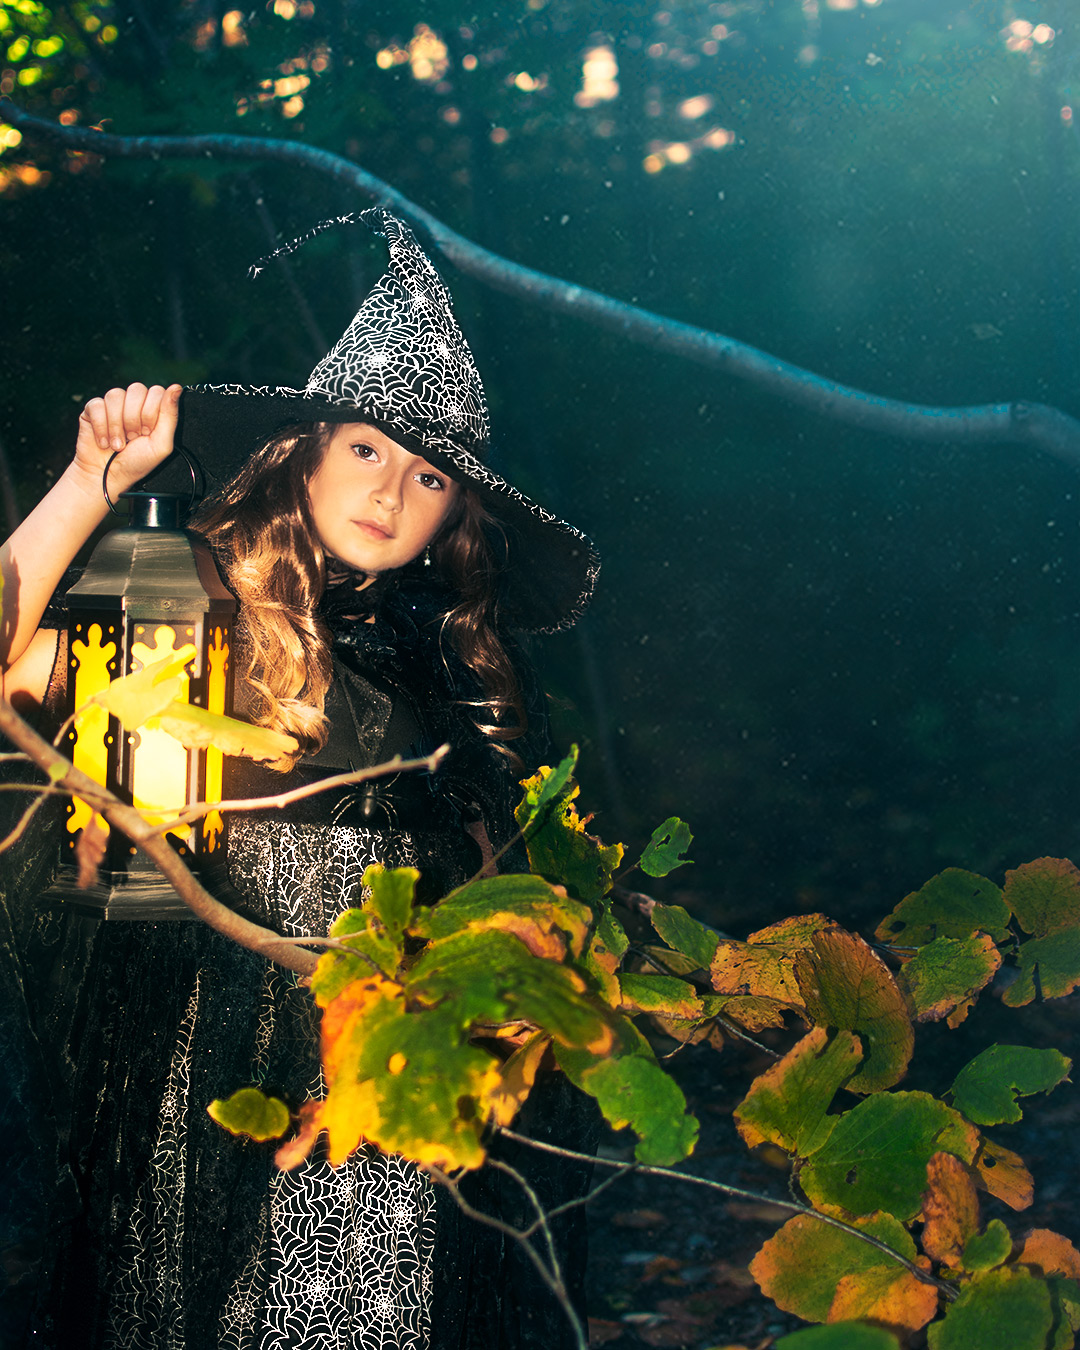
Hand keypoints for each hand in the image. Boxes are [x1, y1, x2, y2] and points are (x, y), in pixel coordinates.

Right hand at [74, 383, 182, 497]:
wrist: (107, 477)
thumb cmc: (137, 463)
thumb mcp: (161, 444)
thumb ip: (170, 415)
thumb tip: (176, 387)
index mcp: (152, 409)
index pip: (156, 392)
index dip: (151, 413)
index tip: (147, 433)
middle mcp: (133, 403)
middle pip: (137, 389)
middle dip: (134, 419)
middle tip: (133, 438)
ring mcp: (113, 405)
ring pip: (115, 395)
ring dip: (117, 425)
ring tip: (118, 444)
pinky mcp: (93, 409)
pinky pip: (97, 405)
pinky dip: (101, 427)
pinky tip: (104, 441)